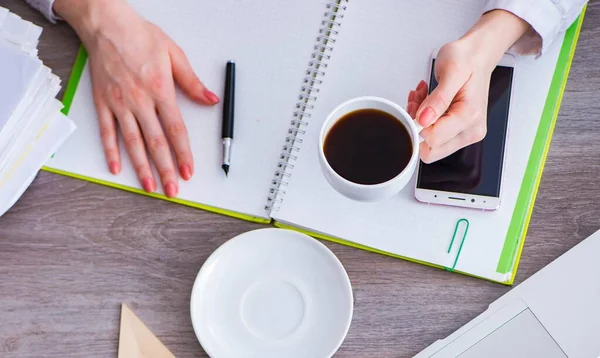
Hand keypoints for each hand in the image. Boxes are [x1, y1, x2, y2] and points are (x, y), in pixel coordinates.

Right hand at [54, 0, 219, 196]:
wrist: (107, 25)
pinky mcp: (102, 102)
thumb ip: (192, 82)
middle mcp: (139, 101)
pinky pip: (107, 131)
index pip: (176, 130)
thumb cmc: (141, 37)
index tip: (189, 171)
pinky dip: (111, 151)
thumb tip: (211, 99)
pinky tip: (117, 168)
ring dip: (141, 167)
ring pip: (132, 142)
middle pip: (156, 143)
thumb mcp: (174, 55)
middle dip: (165, 169)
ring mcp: (119, 104)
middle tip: (172, 190)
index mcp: (160, 90)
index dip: (183, 154)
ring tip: (150, 186)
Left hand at [407, 41, 491, 163]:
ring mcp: (465, 134)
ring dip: (420, 120)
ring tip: (423, 97)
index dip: (417, 124)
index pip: (433, 139)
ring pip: (429, 144)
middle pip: (431, 148)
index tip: (417, 104)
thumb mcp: (451, 71)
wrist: (477, 56)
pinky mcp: (459, 133)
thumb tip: (424, 120)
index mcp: (469, 117)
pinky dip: (425, 120)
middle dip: (418, 125)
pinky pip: (433, 137)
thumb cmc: (467, 59)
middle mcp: (471, 131)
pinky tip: (427, 102)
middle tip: (418, 101)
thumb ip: (438, 99)